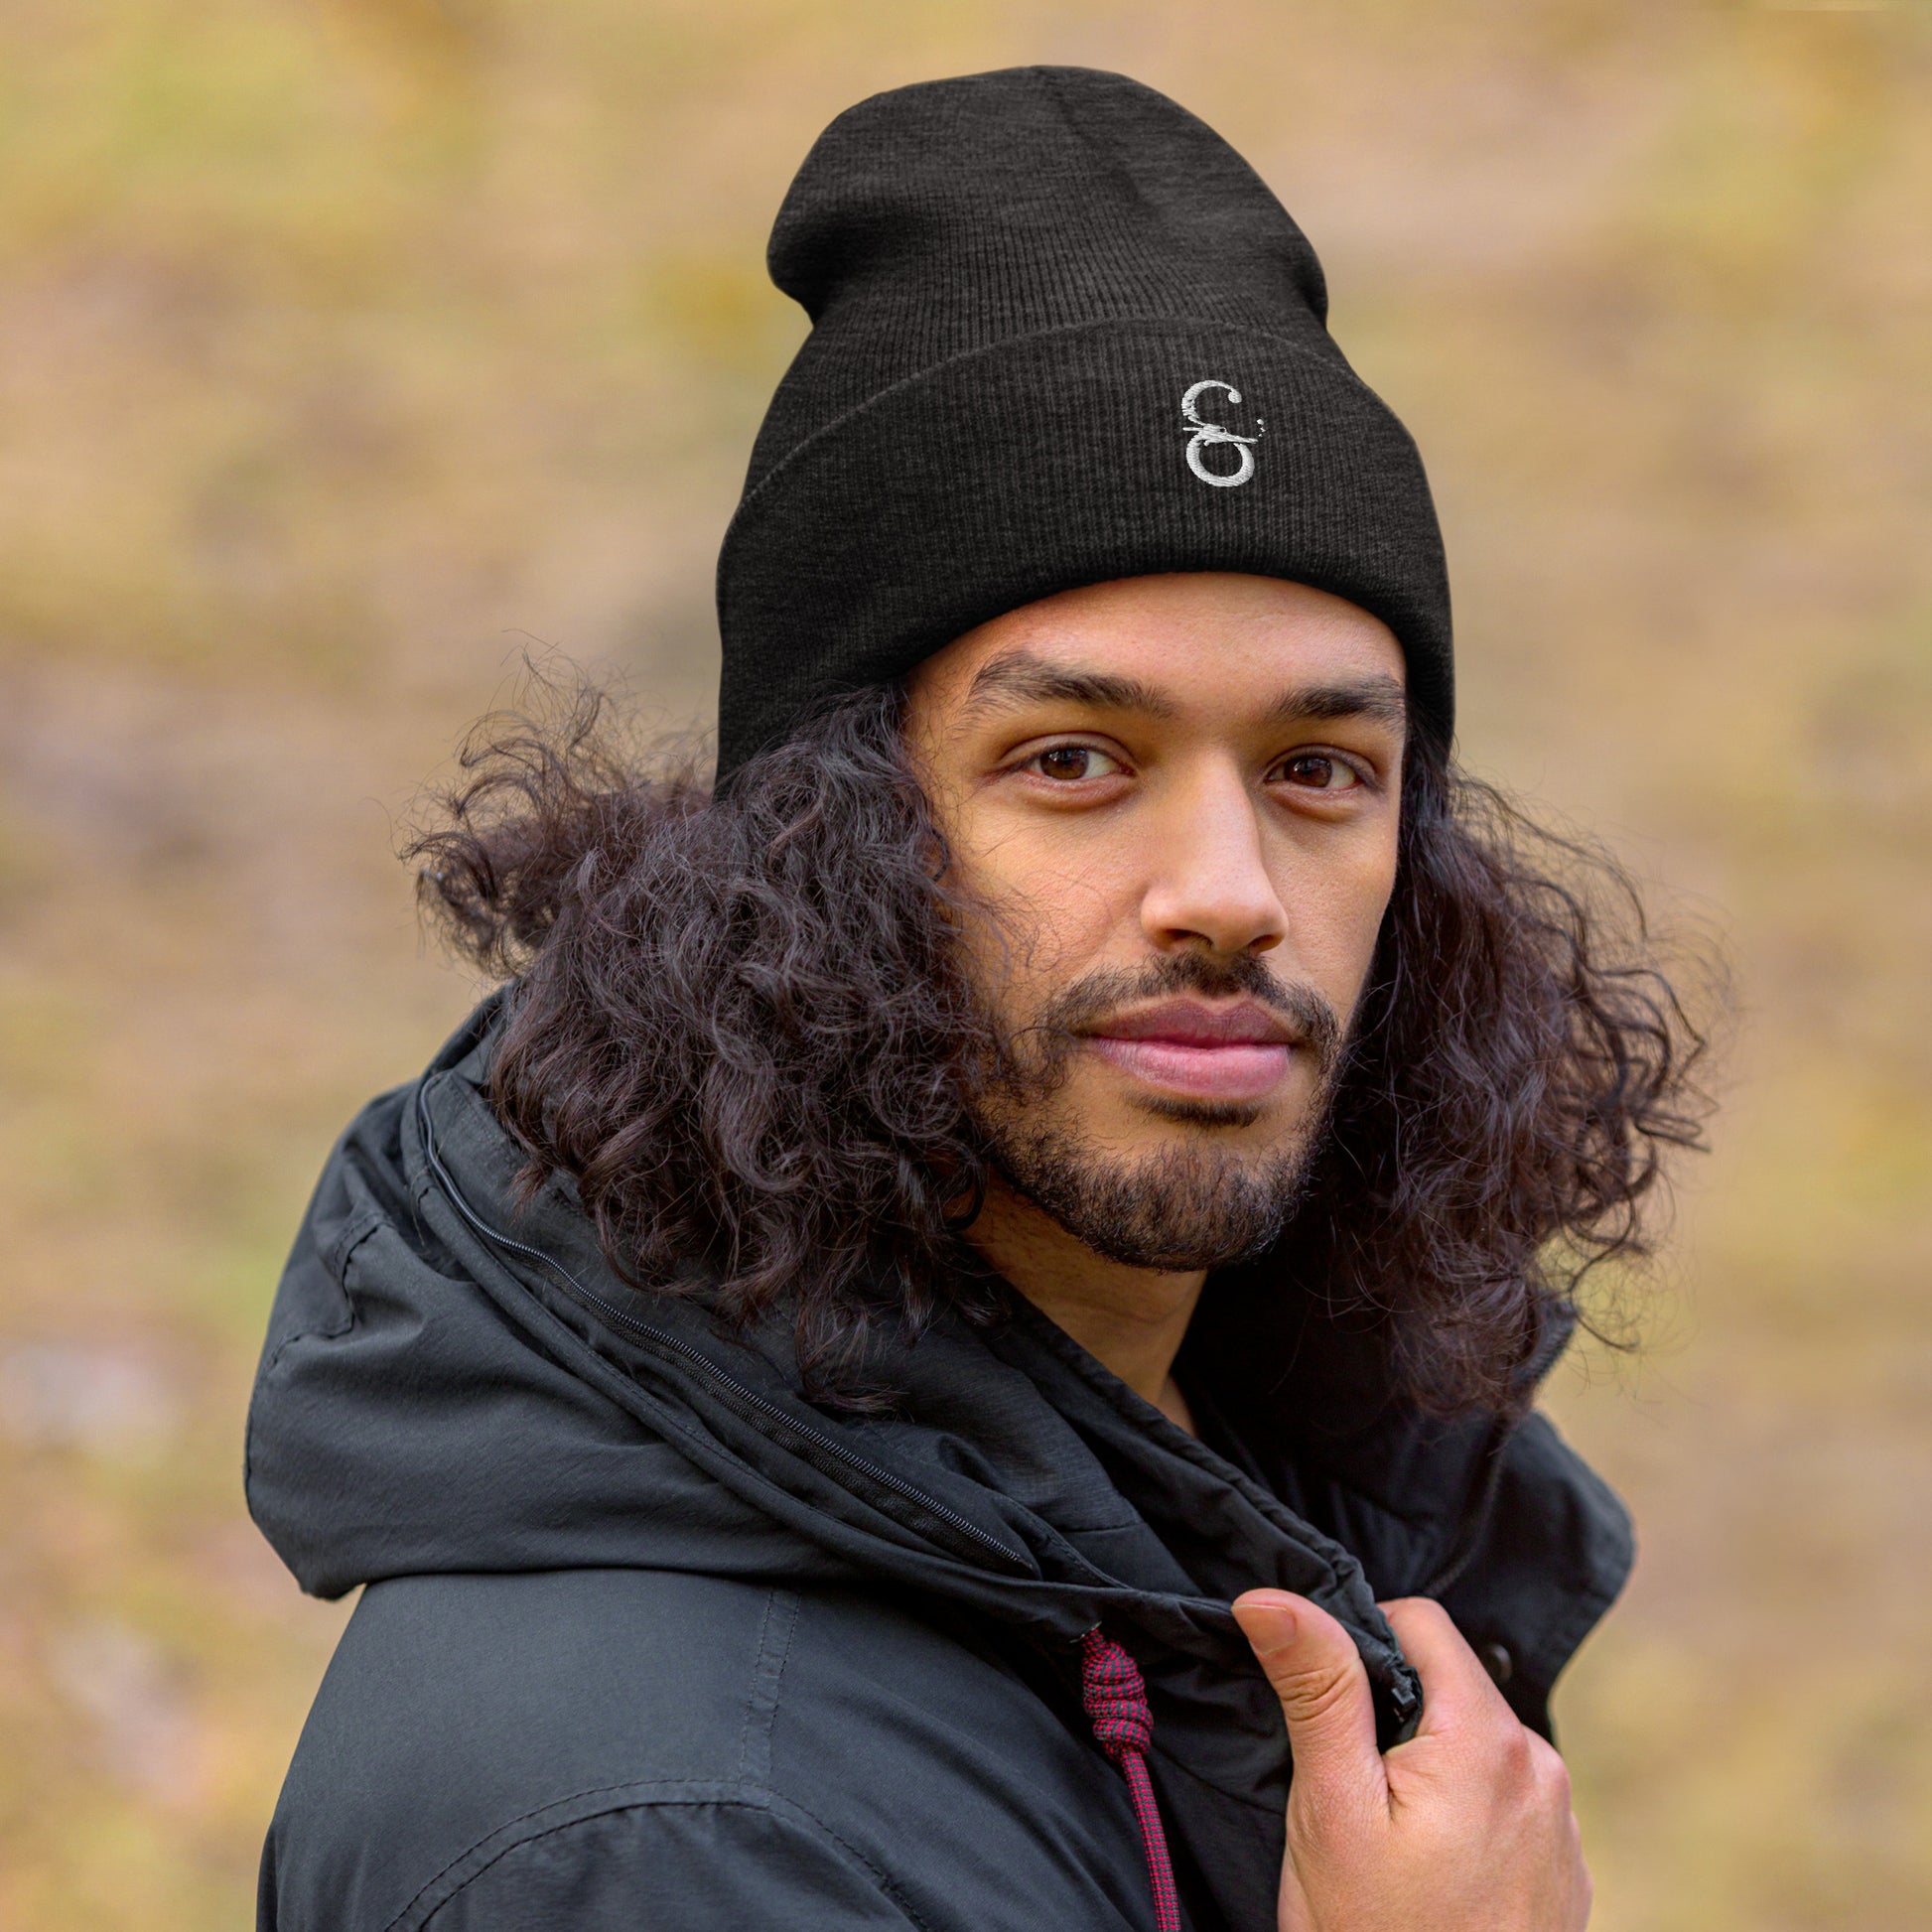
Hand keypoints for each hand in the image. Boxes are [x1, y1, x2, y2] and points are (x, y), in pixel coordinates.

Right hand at [1232, 1591, 1589, 1931]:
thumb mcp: (1330, 1808)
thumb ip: (1317, 1688)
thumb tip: (1272, 1595)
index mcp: (1489, 1739)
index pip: (1421, 1622)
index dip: (1359, 1644)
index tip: (1325, 1710)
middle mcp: (1543, 1769)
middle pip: (1450, 1685)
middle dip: (1392, 1715)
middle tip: (1348, 1793)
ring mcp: (1563, 1826)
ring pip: (1475, 1744)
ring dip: (1429, 1765)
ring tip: (1387, 1845)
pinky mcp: (1564, 1873)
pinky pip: (1505, 1802)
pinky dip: (1462, 1814)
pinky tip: (1428, 1877)